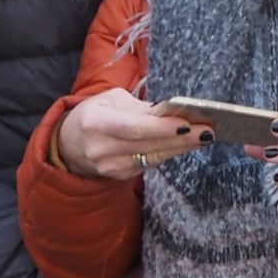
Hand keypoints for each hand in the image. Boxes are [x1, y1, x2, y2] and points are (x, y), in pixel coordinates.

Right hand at [59, 86, 208, 180]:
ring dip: (181, 147)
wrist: (69, 144)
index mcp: (95, 123)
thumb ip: (139, 108)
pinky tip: (186, 145)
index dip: (162, 128)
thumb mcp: (110, 100)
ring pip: (153, 157)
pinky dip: (169, 153)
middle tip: (207, 130)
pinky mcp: (119, 176)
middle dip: (181, 138)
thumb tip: (169, 113)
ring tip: (204, 136)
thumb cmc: (94, 114)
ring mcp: (109, 167)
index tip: (188, 123)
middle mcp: (101, 149)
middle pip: (148, 145)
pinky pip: (149, 164)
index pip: (134, 127)